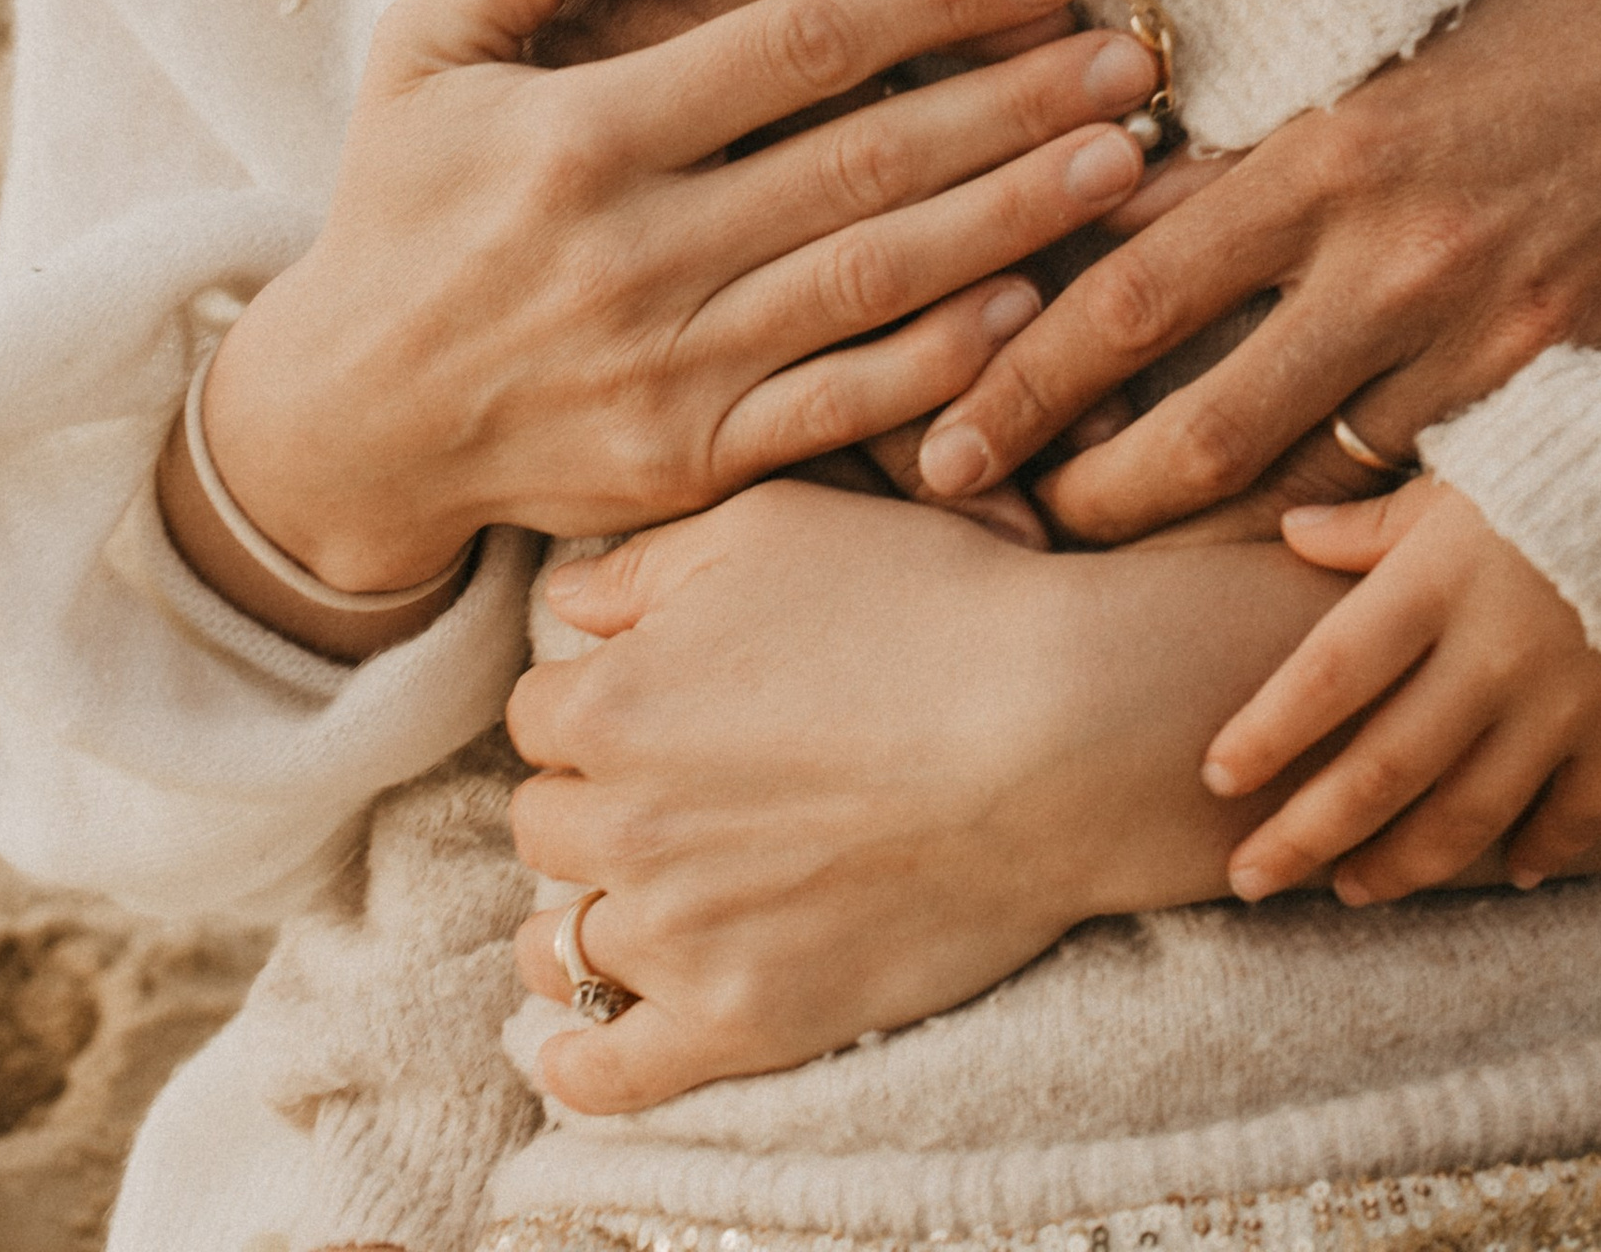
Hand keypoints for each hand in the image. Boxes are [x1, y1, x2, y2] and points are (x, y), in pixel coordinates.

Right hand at [196, 0, 1161, 606]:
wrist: (344, 424)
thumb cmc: (401, 210)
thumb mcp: (418, 48)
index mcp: (581, 137)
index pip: (797, 48)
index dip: (932, 2)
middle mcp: (634, 252)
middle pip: (867, 165)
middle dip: (1016, 108)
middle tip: (1132, 62)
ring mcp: (668, 368)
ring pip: (874, 286)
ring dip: (1013, 223)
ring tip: (1124, 164)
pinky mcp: (689, 463)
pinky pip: (843, 410)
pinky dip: (941, 364)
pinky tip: (1032, 309)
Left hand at [506, 483, 1341, 1112]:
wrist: (1058, 731)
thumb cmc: (925, 604)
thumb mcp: (775, 529)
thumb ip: (646, 566)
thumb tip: (570, 604)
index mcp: (614, 700)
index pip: (542, 710)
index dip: (597, 694)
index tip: (659, 694)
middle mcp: (624, 824)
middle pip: (545, 821)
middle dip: (594, 796)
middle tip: (674, 782)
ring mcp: (679, 935)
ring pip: (560, 941)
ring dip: (587, 909)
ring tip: (645, 891)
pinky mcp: (741, 1020)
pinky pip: (609, 1071)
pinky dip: (584, 1054)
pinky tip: (589, 1030)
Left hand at [920, 0, 1600, 536]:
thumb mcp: (1423, 50)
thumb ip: (1301, 143)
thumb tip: (1170, 186)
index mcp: (1332, 147)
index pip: (1127, 283)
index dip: (1019, 370)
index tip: (943, 428)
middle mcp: (1391, 257)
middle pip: (1192, 423)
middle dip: (1084, 489)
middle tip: (1006, 524)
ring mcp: (1488, 340)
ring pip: (1305, 482)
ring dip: (1210, 524)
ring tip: (1124, 552)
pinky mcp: (1574, 392)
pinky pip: (1431, 488)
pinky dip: (1355, 521)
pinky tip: (1304, 550)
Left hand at [1205, 480, 1600, 901]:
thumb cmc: (1563, 462)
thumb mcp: (1457, 475)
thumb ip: (1372, 524)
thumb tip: (1289, 534)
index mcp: (1437, 580)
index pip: (1329, 675)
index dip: (1269, 734)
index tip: (1217, 777)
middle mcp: (1494, 654)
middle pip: (1384, 767)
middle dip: (1308, 832)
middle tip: (1252, 876)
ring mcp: (1566, 704)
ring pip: (1467, 813)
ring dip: (1400, 862)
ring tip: (1349, 887)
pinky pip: (1578, 816)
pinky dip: (1542, 850)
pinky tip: (1508, 873)